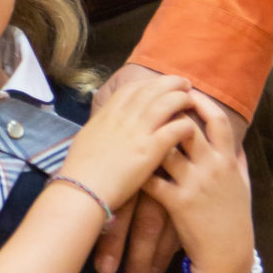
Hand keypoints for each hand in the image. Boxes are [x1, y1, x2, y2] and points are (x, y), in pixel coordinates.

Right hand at [59, 70, 199, 215]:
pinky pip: (174, 129)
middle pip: (152, 90)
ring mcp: (138, 132)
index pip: (131, 88)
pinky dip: (185, 124)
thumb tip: (104, 123)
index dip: (148, 82)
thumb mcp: (86, 137)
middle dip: (170, 83)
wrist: (82, 189)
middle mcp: (123, 117)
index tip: (160, 83)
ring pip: (165, 104)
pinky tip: (191, 127)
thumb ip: (101, 126)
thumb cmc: (80, 169)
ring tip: (192, 100)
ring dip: (181, 99)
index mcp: (107, 114)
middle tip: (184, 84)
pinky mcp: (150, 150)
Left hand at [143, 97, 255, 272]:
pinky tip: (127, 161)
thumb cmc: (235, 218)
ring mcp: (194, 184)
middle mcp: (212, 167)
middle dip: (168, 112)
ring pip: (166, 149)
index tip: (186, 90)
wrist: (228, 255)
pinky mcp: (177, 202)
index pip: (216, 120)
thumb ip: (238, 159)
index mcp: (228, 160)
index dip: (200, 102)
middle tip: (153, 104)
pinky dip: (139, 169)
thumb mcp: (243, 185)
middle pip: (187, 127)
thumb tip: (235, 139)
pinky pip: (152, 179)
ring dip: (149, 137)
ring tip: (135, 129)